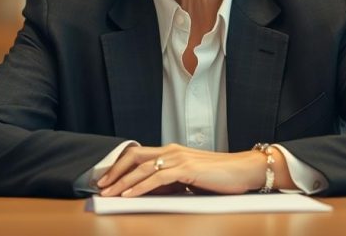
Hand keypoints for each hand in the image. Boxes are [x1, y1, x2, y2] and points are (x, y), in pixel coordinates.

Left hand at [97, 143, 265, 196]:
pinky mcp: (187, 169)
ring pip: (142, 169)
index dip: (119, 166)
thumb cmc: (221, 176)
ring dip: (123, 183)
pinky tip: (129, 195)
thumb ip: (171, 181)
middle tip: (100, 186)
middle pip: (134, 157)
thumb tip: (151, 191)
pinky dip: (140, 187)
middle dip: (114, 172)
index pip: (138, 154)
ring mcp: (179, 158)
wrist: (245, 170)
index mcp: (172, 151)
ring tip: (109, 194)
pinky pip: (157, 179)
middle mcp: (172, 151)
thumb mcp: (190, 178)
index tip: (106, 179)